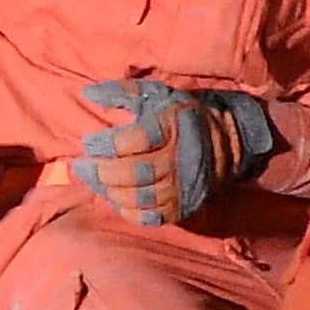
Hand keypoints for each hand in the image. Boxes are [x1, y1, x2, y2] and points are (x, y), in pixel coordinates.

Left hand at [74, 79, 279, 227]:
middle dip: (102, 172)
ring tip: (95, 183)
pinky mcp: (183, 206)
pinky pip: (151, 216)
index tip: (88, 143)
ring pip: (140, 197)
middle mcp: (178, 158)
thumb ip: (120, 93)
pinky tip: (115, 200)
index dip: (106, 144)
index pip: (134, 140)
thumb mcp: (155, 95)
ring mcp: (182, 186)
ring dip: (111, 192)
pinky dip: (128, 212)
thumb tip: (87, 94)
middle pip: (134, 172)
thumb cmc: (181, 115)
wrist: (227, 141)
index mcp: (172, 126)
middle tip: (82, 167)